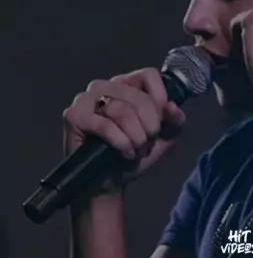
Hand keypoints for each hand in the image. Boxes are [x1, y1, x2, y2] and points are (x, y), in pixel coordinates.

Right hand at [62, 68, 185, 194]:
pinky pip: (105, 125)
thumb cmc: (133, 154)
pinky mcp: (74, 115)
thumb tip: (172, 108)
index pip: (148, 75)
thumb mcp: (163, 138)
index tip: (160, 124)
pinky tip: (125, 153)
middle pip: (139, 98)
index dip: (160, 100)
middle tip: (146, 143)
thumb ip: (174, 121)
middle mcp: (105, 86)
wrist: (110, 181)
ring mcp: (86, 98)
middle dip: (150, 127)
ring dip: (136, 137)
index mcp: (126, 85)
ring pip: (122, 111)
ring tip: (135, 150)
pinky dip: (121, 142)